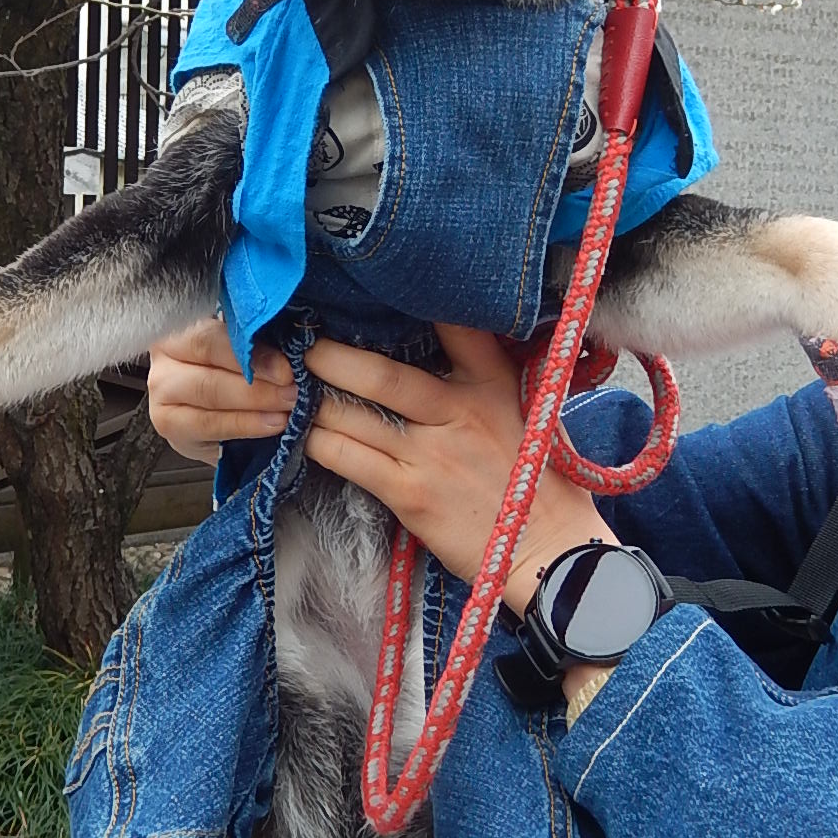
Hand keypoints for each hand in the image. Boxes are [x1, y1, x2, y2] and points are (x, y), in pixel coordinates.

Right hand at [147, 316, 295, 464]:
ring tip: (286, 410)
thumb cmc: (231, 369)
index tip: (286, 368)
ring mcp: (161, 393)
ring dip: (254, 404)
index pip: (213, 337)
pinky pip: (208, 425)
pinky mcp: (168, 425)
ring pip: (208, 395)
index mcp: (182, 328)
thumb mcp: (242, 350)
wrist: (217, 409)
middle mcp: (165, 357)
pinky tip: (270, 425)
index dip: (251, 353)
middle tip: (292, 391)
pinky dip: (244, 426)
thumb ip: (255, 344)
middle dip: (256, 383)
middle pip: (209, 368)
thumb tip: (293, 345)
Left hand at [305, 324, 616, 614]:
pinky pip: (346, 458)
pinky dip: (316, 441)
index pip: (452, 326)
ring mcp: (430, 454)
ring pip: (352, 415)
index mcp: (491, 383)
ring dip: (312, 400)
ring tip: (287, 386)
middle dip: (331, 357)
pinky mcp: (409, 493)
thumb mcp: (525, 406)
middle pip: (379, 375)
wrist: (550, 547)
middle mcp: (458, 411)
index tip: (367, 289)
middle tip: (302, 342)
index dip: (408, 302)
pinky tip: (300, 431)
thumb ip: (488, 370)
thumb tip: (448, 333)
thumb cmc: (538, 477)